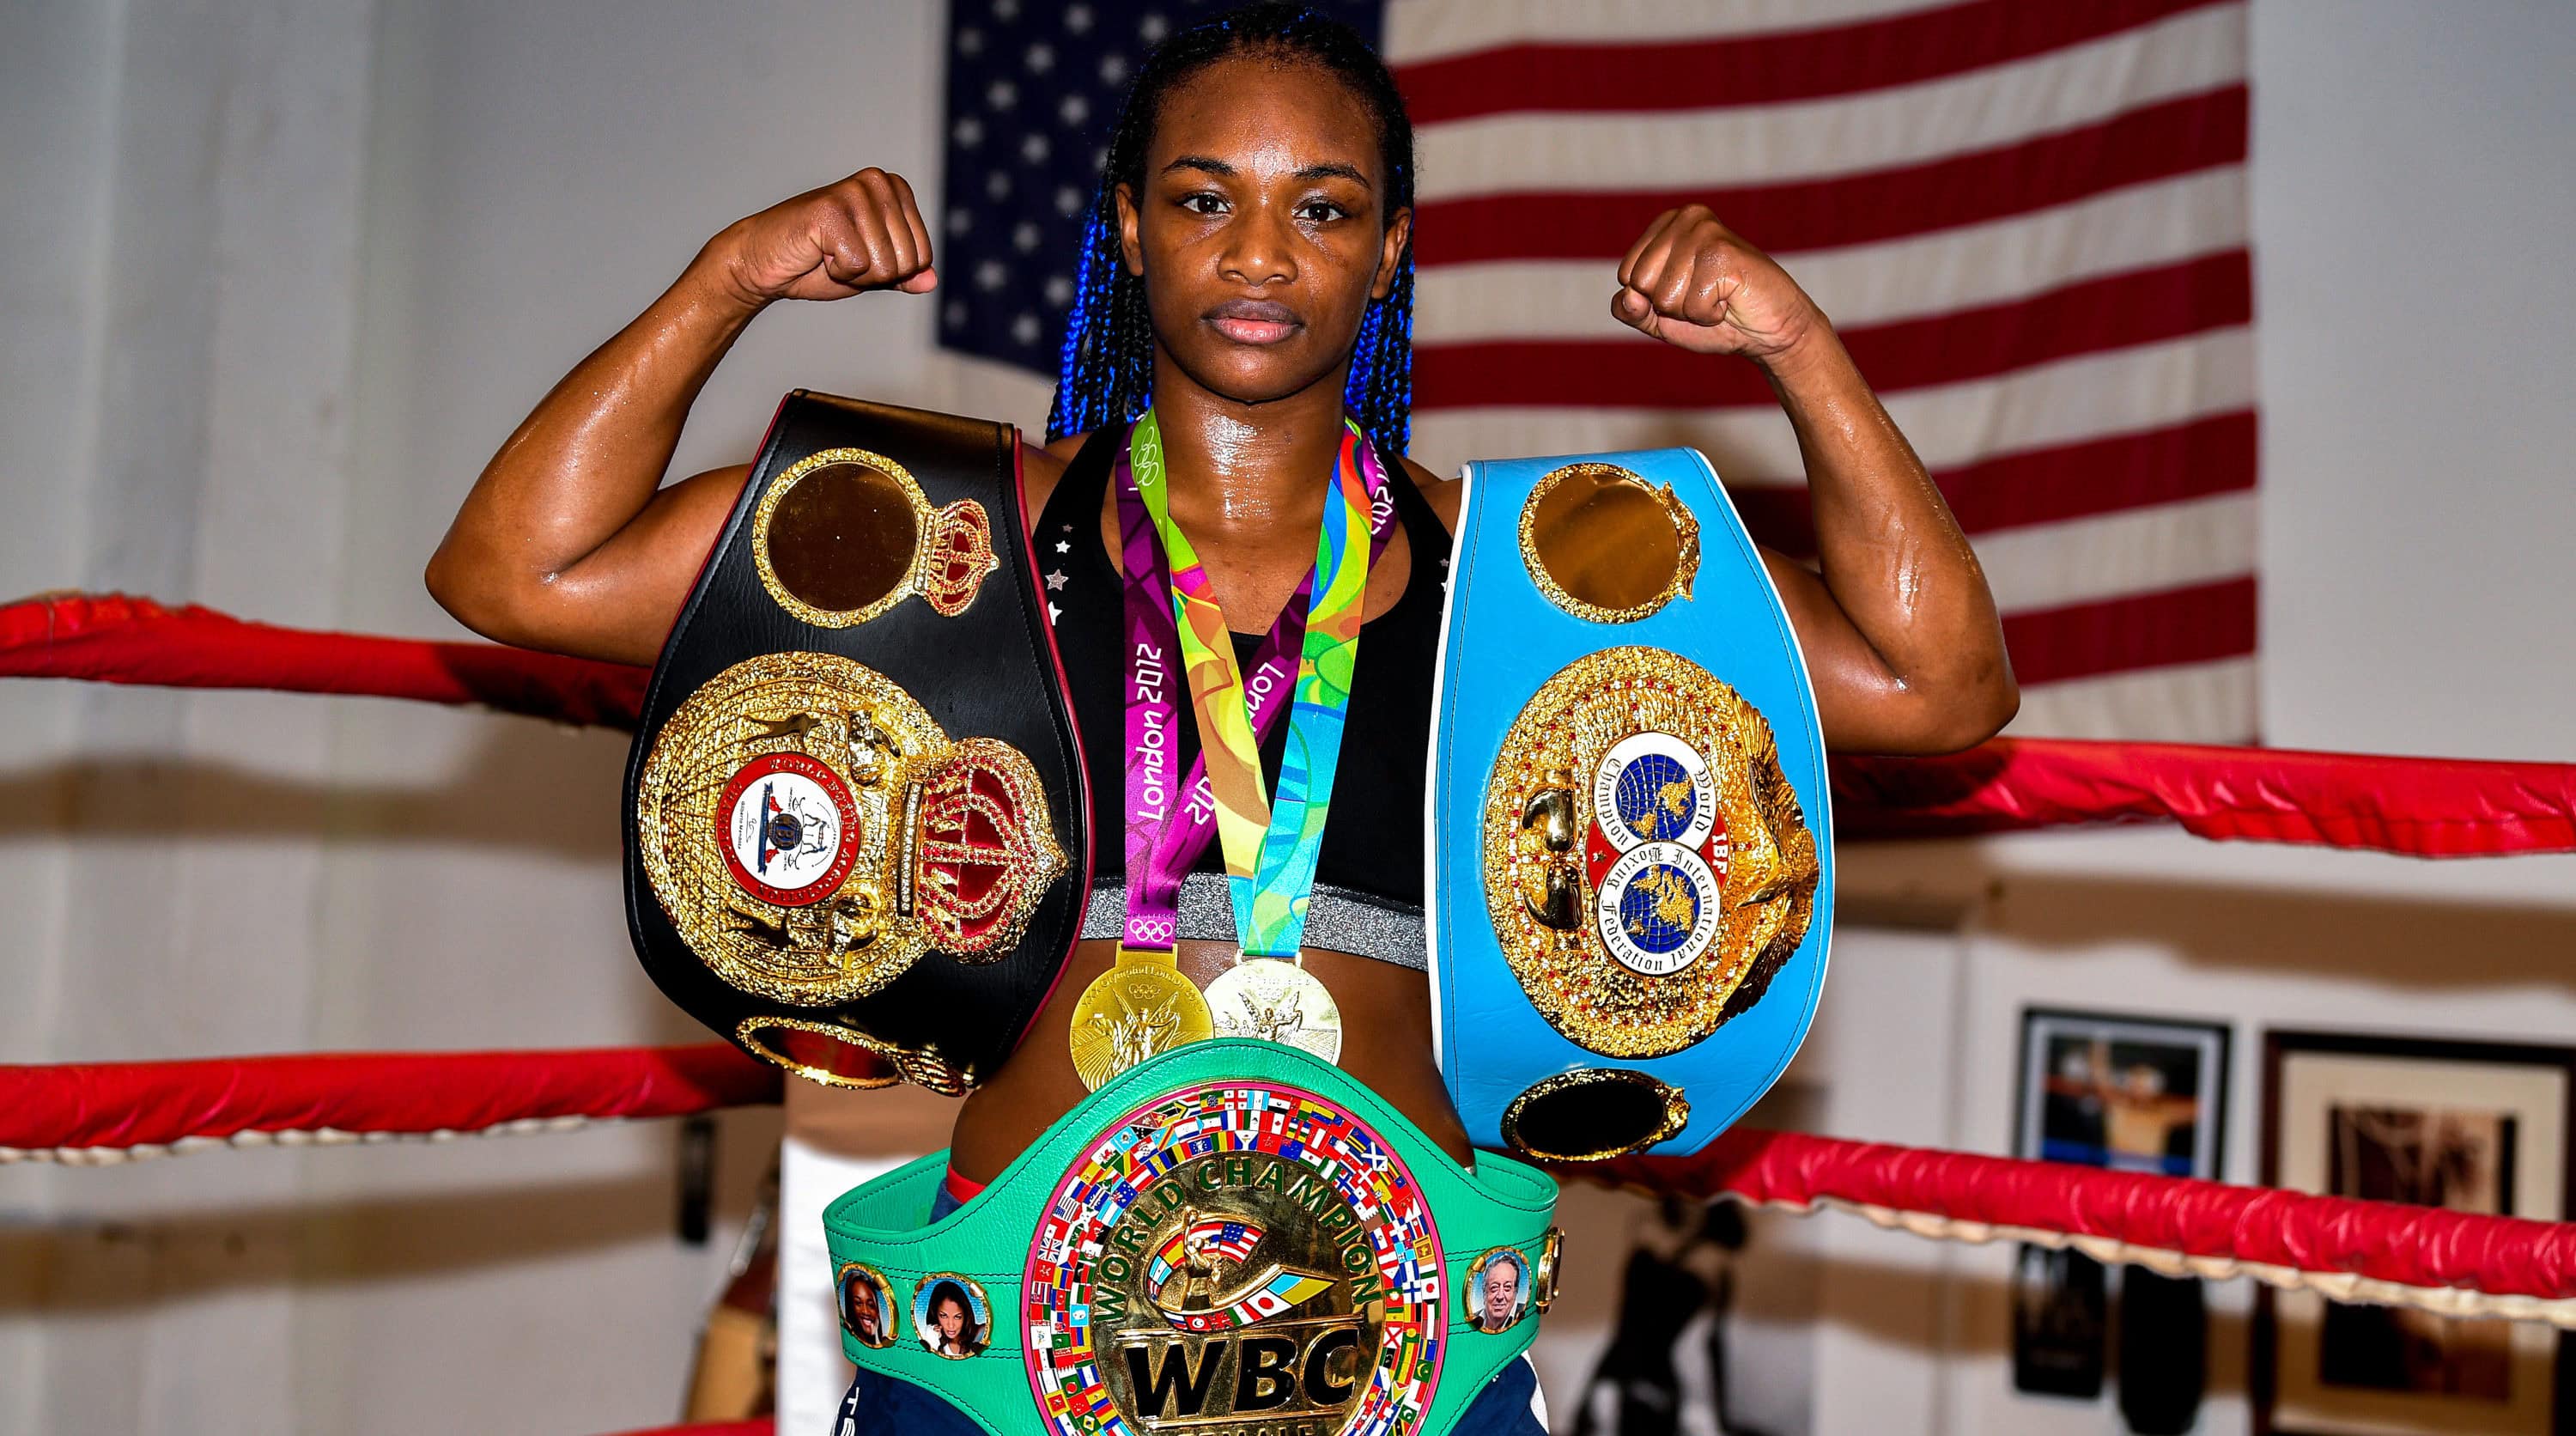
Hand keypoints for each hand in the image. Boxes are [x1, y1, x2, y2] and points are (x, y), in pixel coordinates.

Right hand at [710, 168, 937, 307]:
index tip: (861, 258)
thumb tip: (931, 280)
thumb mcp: (871, 272)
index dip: (892, 273)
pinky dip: (837, 272)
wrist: (763, 263)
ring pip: (884, 265)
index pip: (923, 256)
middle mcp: (877, 182)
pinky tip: (816, 253)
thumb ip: (902, 274)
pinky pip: (857, 265)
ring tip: (827, 253)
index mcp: (894, 189)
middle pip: (907, 261)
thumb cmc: (816, 264)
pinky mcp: (830, 209)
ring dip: (854, 273)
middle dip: (875, 274)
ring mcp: (853, 192)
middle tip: (841, 257)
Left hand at [1612, 206, 1823, 364]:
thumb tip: (1627, 296)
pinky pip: (1692, 305)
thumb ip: (1631, 310)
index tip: (1686, 293)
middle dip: (1670, 305)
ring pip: (1665, 297)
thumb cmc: (1716, 318)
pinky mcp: (1723, 253)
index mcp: (1666, 224)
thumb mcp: (1660, 318)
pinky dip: (1710, 315)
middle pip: (1641, 283)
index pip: (1627, 275)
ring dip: (1692, 311)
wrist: (1770, 329)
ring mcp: (1705, 231)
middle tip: (1705, 296)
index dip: (1653, 300)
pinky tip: (1731, 300)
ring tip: (1720, 297)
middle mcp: (1685, 217)